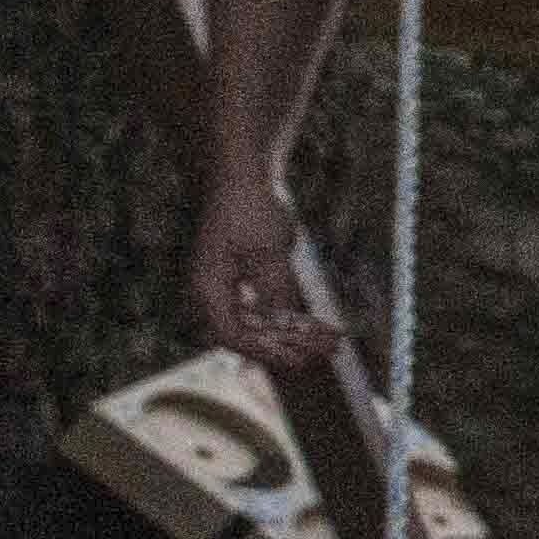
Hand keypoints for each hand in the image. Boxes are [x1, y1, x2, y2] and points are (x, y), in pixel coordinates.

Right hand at [192, 153, 346, 377]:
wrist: (240, 179)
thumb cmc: (248, 209)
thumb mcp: (268, 251)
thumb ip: (275, 288)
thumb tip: (284, 322)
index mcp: (208, 289)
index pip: (231, 335)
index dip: (265, 350)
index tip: (298, 359)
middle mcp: (212, 294)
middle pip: (249, 333)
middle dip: (289, 345)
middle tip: (326, 351)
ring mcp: (227, 287)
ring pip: (261, 322)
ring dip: (295, 333)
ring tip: (330, 341)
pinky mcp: (242, 280)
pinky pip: (265, 307)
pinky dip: (290, 316)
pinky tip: (316, 324)